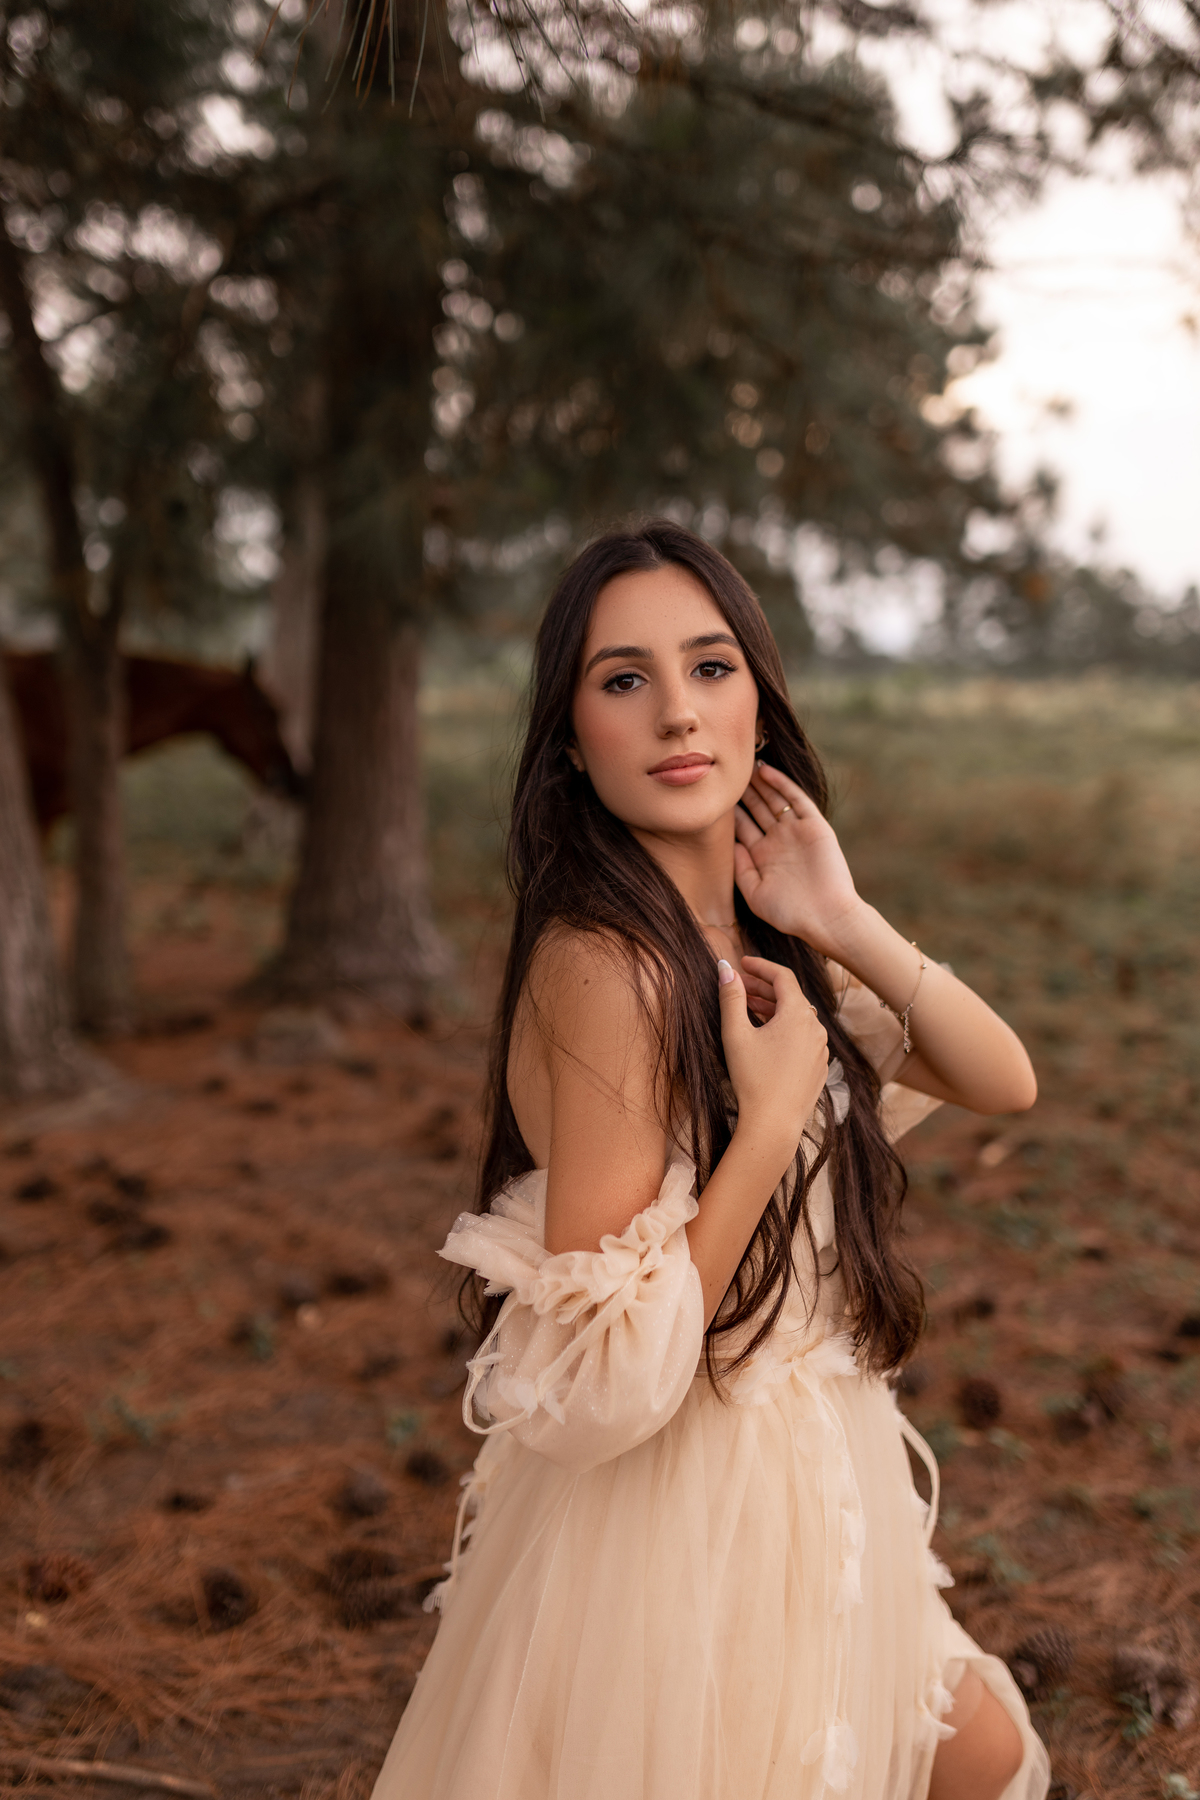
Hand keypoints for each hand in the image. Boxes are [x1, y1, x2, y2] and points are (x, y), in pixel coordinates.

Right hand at [716, 955, 828, 1150]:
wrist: (774, 1124)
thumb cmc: (752, 1078)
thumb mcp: (735, 1034)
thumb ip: (730, 997)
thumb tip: (724, 967)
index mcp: (798, 1014)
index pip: (782, 976)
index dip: (761, 966)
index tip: (743, 963)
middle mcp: (815, 1027)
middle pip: (791, 996)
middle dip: (764, 988)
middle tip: (741, 986)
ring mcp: (820, 1048)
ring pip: (798, 1017)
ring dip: (775, 1009)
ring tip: (751, 1010)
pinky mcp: (819, 1065)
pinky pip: (803, 1037)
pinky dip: (786, 1029)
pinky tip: (767, 1038)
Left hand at [733, 762, 862, 955]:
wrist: (826, 917)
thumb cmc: (790, 913)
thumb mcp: (755, 893)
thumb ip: (741, 869)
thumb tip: (730, 844)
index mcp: (763, 857)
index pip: (743, 827)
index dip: (730, 811)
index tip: (713, 796)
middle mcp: (779, 841)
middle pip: (757, 809)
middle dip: (744, 792)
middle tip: (727, 772)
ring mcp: (797, 832)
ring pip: (774, 800)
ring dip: (760, 784)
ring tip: (744, 766)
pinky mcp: (815, 826)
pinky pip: (796, 800)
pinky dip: (781, 784)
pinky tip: (765, 771)